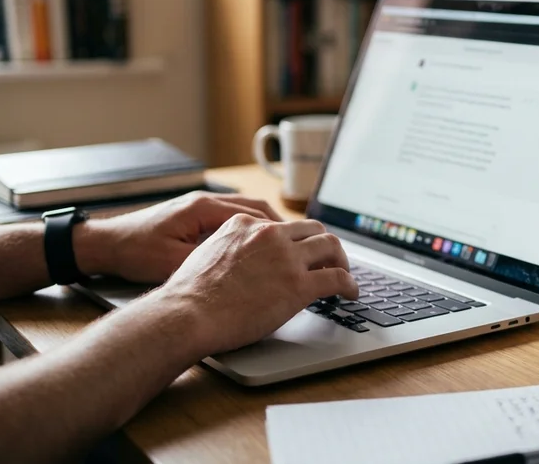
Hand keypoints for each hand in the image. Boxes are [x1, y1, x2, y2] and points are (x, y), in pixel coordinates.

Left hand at [74, 191, 283, 283]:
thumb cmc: (134, 251)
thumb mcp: (174, 262)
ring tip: (285, 248)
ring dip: (266, 229)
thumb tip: (243, 272)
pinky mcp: (193, 216)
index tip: (299, 246)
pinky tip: (254, 249)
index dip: (280, 232)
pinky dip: (248, 231)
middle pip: (256, 209)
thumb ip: (210, 262)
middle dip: (281, 228)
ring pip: (245, 213)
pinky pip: (231, 219)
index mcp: (204, 209)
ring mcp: (199, 207)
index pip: (255, 215)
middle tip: (301, 247)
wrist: (105, 244)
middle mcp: (205, 202)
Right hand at [156, 215, 358, 354]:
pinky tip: (351, 294)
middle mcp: (269, 234)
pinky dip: (350, 284)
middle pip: (313, 230)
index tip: (303, 252)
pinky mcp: (299, 284)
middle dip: (325, 245)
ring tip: (345, 275)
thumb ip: (229, 249)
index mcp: (245, 224)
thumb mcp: (206, 253)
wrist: (187, 314)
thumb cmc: (189, 295)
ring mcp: (286, 258)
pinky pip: (337, 278)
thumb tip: (241, 263)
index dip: (298, 241)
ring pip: (331, 247)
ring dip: (342, 261)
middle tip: (330, 261)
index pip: (283, 226)